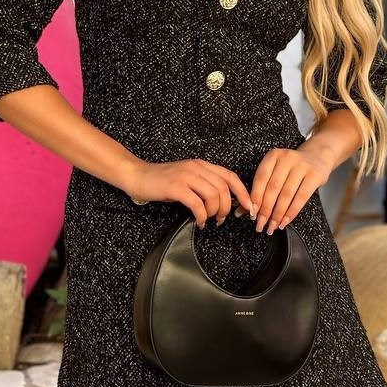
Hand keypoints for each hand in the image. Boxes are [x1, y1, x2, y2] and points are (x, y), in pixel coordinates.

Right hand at [127, 158, 253, 229]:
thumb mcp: (188, 178)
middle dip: (227, 208)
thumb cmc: (163, 181)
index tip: (248, 207)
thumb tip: (225, 202)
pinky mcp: (175, 187)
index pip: (230, 176)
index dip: (243, 193)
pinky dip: (201, 216)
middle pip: (224, 188)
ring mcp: (186, 176)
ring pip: (213, 196)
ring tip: (208, 220)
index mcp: (202, 165)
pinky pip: (197, 204)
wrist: (138, 176)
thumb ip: (205, 185)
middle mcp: (196, 167)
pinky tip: (198, 221)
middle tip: (220, 219)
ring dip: (214, 212)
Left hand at [234, 143, 334, 234]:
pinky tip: (285, 221)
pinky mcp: (315, 175)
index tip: (252, 214)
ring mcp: (302, 165)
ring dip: (278, 214)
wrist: (317, 157)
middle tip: (261, 224)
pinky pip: (301, 197)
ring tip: (272, 226)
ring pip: (286, 194)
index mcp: (273, 155)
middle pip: (273, 188)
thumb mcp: (276, 171)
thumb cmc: (292, 168)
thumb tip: (242, 211)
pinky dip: (292, 212)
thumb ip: (261, 189)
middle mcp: (287, 158)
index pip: (261, 179)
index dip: (255, 198)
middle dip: (265, 210)